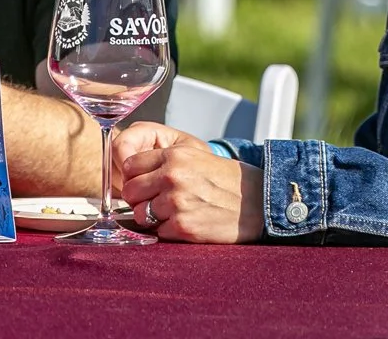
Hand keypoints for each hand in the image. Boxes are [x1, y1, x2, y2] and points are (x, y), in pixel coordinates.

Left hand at [115, 122, 266, 243]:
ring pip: (140, 214)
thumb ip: (165, 163)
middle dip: (139, 199)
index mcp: (175, 155)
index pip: (130, 165)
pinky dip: (168, 231)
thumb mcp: (196, 157)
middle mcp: (172, 176)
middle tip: (155, 202)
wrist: (258, 202)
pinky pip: (158, 231)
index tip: (144, 185)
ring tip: (173, 214)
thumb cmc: (226, 181)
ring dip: (152, 217)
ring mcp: (176, 203)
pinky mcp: (183, 227)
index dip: (135, 177)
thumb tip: (131, 176)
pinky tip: (186, 224)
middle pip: (130, 191)